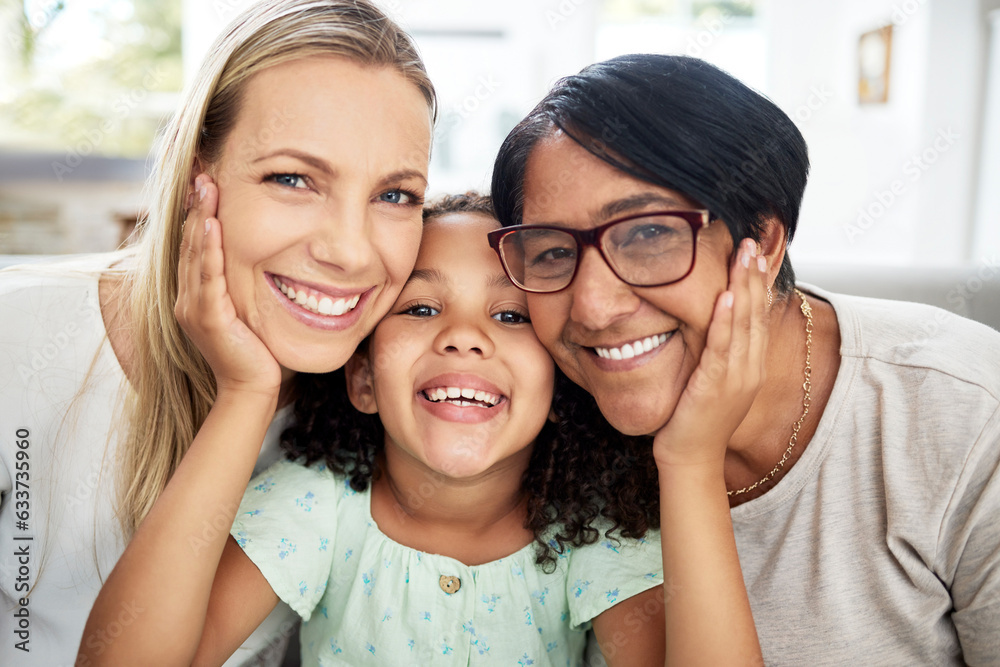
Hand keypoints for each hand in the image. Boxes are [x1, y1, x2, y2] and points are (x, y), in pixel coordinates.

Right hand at [175, 174, 281, 398]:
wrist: (251, 388)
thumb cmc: (255, 352)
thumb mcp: (246, 312)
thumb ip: (241, 288)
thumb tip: (261, 262)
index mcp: (195, 297)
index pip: (195, 248)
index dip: (198, 216)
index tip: (207, 187)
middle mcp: (187, 300)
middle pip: (190, 245)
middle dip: (197, 209)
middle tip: (204, 176)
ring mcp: (193, 309)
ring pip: (196, 255)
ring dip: (201, 218)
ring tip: (207, 188)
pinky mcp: (207, 318)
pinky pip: (207, 277)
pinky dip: (209, 250)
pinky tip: (212, 226)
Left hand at [653, 238, 768, 471]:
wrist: (691, 458)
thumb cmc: (697, 421)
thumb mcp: (714, 382)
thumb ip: (719, 355)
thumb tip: (714, 326)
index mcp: (750, 366)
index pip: (758, 316)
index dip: (759, 283)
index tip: (757, 254)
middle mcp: (750, 368)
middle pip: (756, 313)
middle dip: (754, 275)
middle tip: (752, 241)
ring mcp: (736, 377)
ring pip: (743, 324)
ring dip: (744, 287)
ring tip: (743, 256)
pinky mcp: (715, 386)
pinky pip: (722, 347)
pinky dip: (725, 320)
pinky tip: (727, 297)